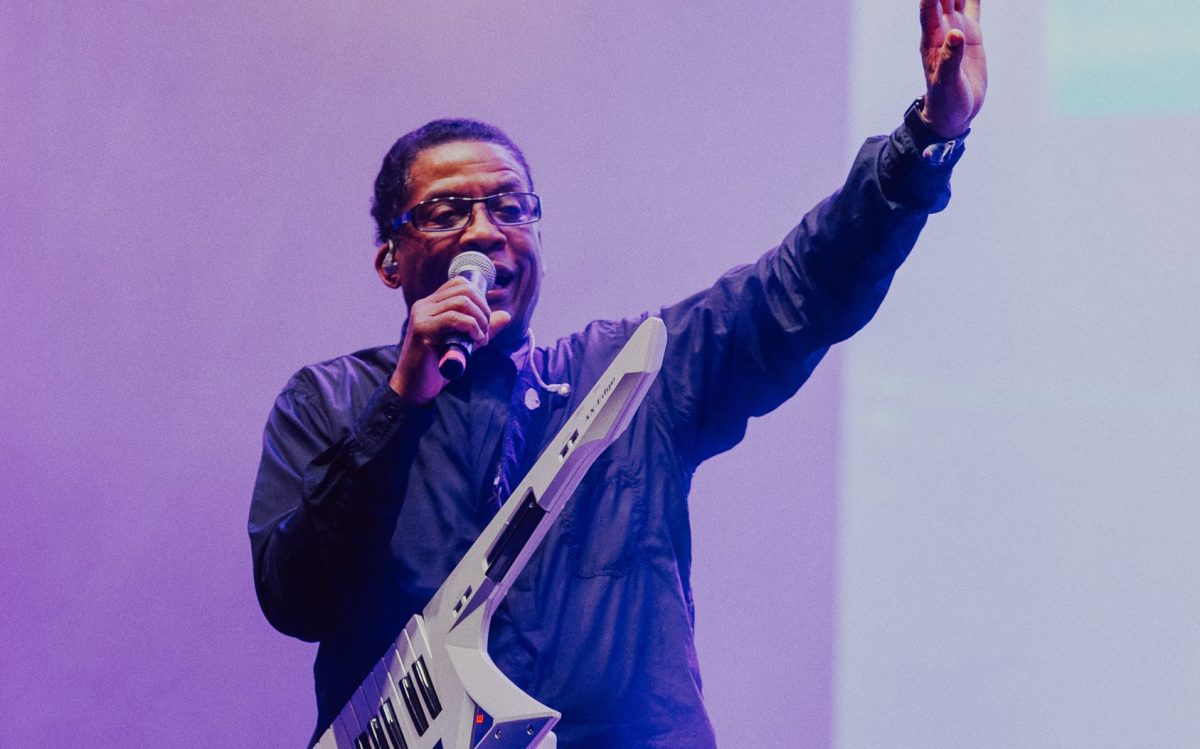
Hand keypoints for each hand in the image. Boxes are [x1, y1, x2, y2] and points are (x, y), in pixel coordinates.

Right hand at [389, 276, 511, 404]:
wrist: (414, 388)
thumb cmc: (437, 367)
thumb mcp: (465, 343)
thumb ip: (482, 328)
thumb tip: (506, 315)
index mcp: (431, 305)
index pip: (459, 284)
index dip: (480, 298)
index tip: (484, 320)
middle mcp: (424, 306)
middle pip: (464, 290)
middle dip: (483, 309)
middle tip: (486, 331)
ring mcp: (421, 316)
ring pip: (461, 302)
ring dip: (480, 319)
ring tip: (482, 338)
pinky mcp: (422, 330)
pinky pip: (453, 318)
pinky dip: (471, 327)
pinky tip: (476, 339)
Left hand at [919, 0, 986, 137]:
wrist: (954, 113)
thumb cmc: (945, 102)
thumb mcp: (946, 83)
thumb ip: (950, 59)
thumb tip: (955, 34)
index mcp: (931, 40)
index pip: (928, 7)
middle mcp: (942, 29)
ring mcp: (956, 29)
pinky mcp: (971, 34)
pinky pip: (973, 6)